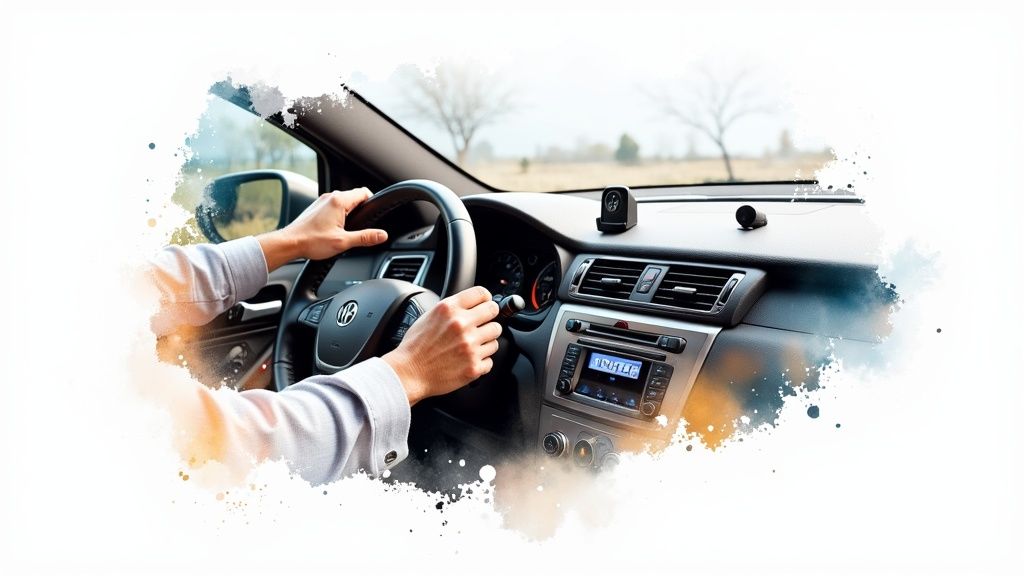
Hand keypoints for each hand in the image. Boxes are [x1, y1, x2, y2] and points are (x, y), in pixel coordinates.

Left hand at [256, 188, 387, 270]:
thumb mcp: (343, 242)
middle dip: (361, 211)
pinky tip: (334, 230)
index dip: (372, 203)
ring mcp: (322, 201)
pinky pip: (333, 206)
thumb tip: (382, 235)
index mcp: (339, 201)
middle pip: (354, 197)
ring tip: (346, 230)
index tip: (374, 216)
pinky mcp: (316, 208)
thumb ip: (365, 237)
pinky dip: (338, 215)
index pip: (364, 193)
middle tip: (361, 227)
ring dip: (349, 213)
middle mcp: (330, 197)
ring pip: (344, 202)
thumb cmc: (312, 241)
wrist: (289, 243)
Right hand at [382, 286, 501, 405]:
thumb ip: (451, 308)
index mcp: (449, 309)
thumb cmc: (415, 347)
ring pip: (495, 336)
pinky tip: (468, 359)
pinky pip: (490, 359)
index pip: (482, 293)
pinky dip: (481, 361)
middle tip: (482, 324)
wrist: (409, 372)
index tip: (485, 304)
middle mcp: (462, 325)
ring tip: (472, 345)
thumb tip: (471, 305)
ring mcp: (470, 346)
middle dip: (489, 317)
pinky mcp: (474, 366)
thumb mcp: (429, 316)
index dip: (485, 299)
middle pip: (494, 312)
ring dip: (486, 340)